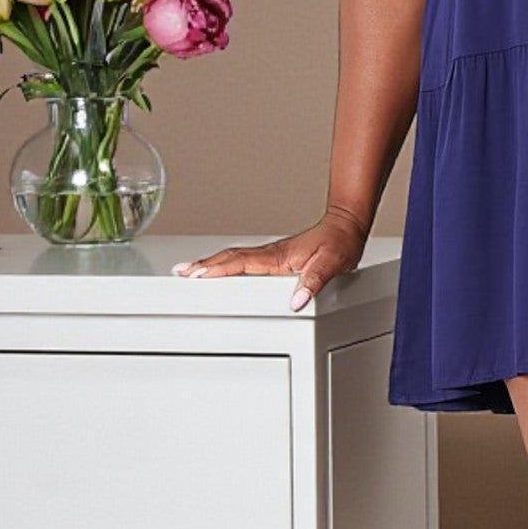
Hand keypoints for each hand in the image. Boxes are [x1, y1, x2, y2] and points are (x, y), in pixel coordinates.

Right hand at [172, 209, 369, 310]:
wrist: (346, 227)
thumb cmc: (340, 244)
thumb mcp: (331, 265)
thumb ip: (313, 282)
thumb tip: (296, 301)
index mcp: (279, 257)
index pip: (242, 263)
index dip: (219, 269)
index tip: (198, 275)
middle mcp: (271, 254)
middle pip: (230, 259)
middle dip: (204, 265)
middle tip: (180, 272)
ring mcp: (271, 254)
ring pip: (234, 257)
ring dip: (211, 263)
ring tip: (189, 270)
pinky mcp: (275, 256)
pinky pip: (244, 259)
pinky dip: (227, 263)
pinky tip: (222, 267)